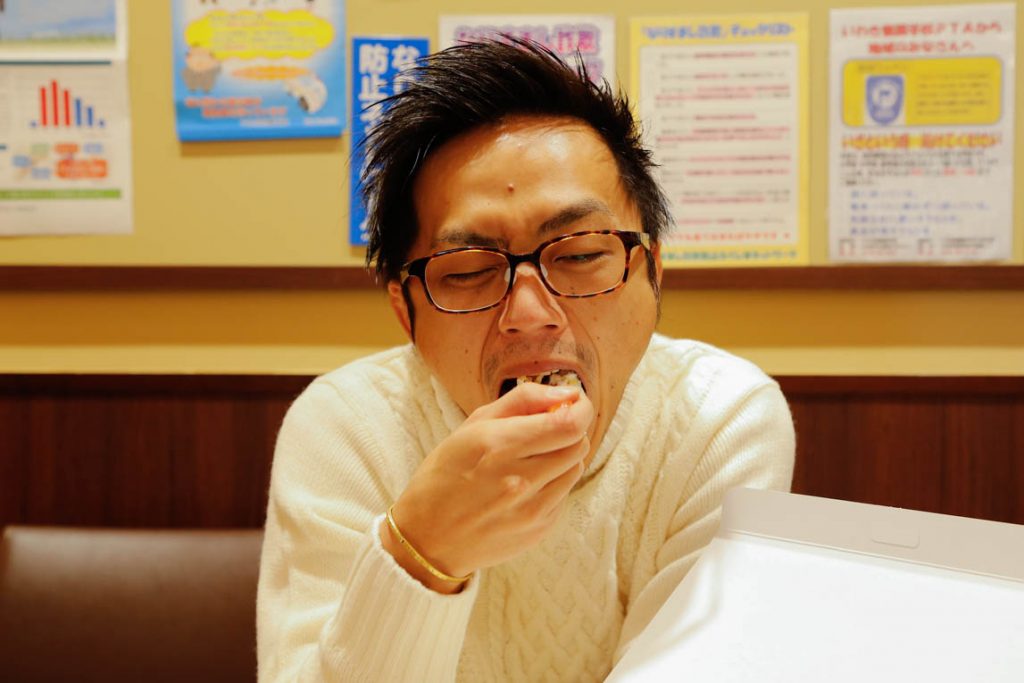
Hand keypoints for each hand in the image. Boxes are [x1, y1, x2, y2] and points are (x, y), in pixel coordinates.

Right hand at [381, 382, 592, 592]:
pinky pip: (564, 494)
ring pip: (576, 467)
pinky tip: (525, 485)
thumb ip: (522, 401)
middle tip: (550, 427)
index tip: (572, 402)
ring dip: (563, 455)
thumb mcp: (471, 426)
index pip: (568, 423)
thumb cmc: (444, 475)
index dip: (580, 408)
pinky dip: (553, 482)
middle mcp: (519, 478)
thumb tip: (567, 394)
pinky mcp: (539, 530)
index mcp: (498, 445)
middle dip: (571, 429)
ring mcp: (532, 509)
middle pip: (578, 444)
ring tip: (534, 457)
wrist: (427, 540)